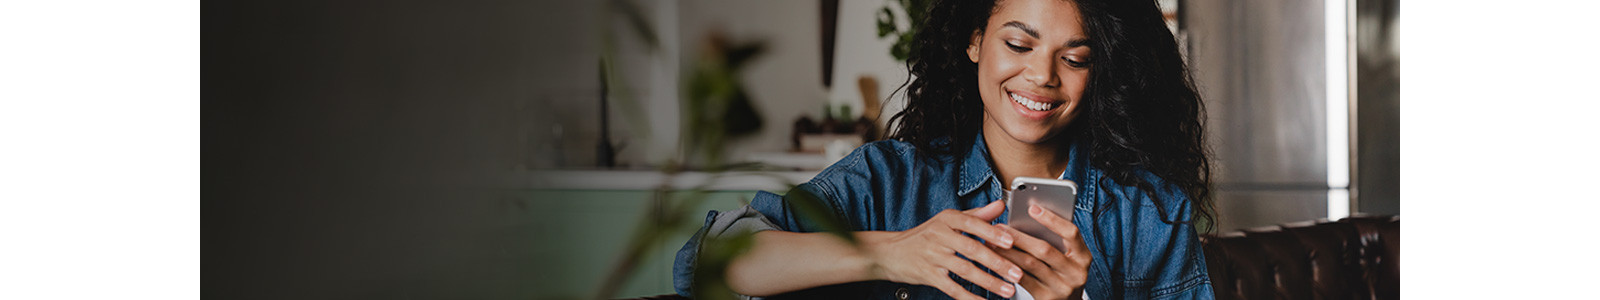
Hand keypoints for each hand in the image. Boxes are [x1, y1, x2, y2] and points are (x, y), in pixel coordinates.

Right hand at [862, 200, 1023, 299]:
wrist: (889, 252)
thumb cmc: (924, 236)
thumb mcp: (947, 221)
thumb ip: (976, 215)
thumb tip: (1000, 205)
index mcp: (947, 219)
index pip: (972, 224)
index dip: (992, 233)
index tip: (1011, 241)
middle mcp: (939, 235)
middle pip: (972, 249)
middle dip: (997, 263)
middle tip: (1017, 273)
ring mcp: (932, 256)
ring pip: (965, 270)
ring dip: (989, 282)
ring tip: (1008, 290)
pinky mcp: (928, 275)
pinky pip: (952, 288)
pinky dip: (969, 297)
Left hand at [988, 205, 1091, 299]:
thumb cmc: (1060, 271)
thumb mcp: (1065, 256)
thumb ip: (1053, 239)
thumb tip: (1026, 216)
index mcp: (1083, 256)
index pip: (1071, 232)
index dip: (1052, 219)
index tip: (1032, 208)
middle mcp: (1076, 273)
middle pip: (1045, 249)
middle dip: (1019, 236)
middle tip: (999, 227)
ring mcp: (1062, 287)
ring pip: (1030, 264)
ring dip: (1008, 251)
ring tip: (991, 242)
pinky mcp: (1046, 298)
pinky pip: (1023, 280)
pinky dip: (1008, 267)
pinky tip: (997, 260)